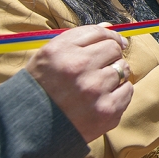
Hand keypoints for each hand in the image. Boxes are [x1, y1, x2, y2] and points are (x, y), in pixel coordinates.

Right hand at [25, 24, 132, 142]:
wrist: (31, 130)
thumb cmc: (42, 87)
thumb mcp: (50, 55)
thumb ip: (79, 38)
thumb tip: (109, 27)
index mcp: (61, 51)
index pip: (100, 33)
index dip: (109, 37)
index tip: (114, 44)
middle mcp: (79, 68)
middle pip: (114, 49)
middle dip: (110, 57)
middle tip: (98, 69)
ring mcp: (95, 91)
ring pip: (123, 69)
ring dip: (115, 75)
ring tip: (97, 86)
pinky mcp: (107, 111)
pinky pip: (128, 90)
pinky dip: (120, 93)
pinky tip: (103, 98)